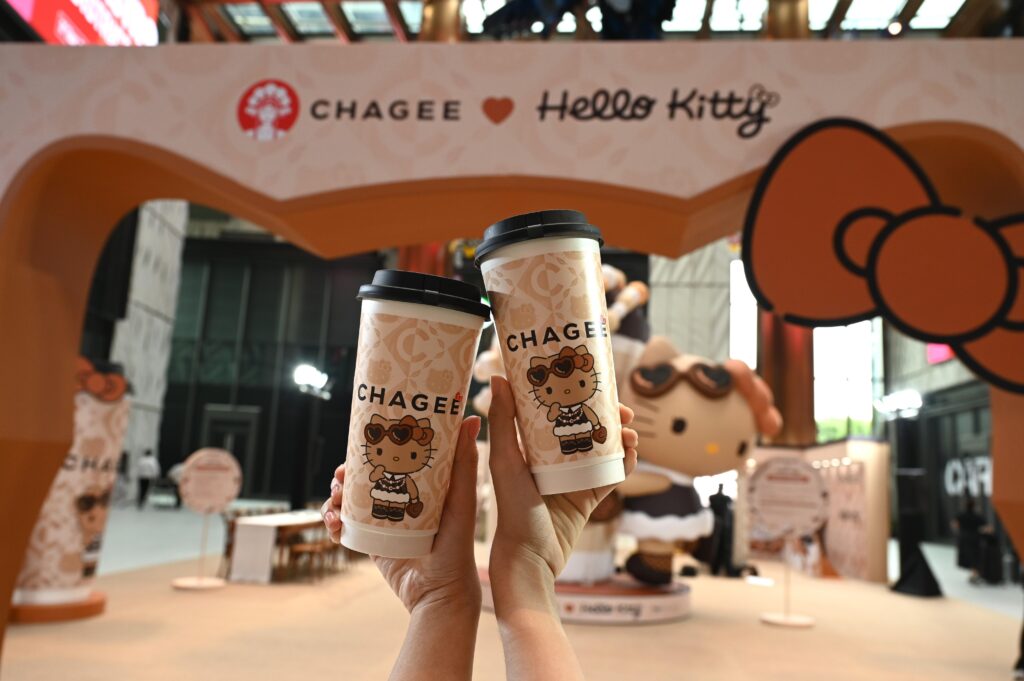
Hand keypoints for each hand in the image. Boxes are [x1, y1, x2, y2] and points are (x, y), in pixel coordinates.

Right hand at [321, 417, 482, 614]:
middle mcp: (397, 498)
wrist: (438, 592)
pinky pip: (343, 526)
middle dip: (346, 471)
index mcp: (419, 483)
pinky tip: (332, 523)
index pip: (391, 456)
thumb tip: (472, 418)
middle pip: (363, 475)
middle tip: (340, 474)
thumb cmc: (458, 544)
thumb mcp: (462, 499)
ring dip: (334, 495)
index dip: (373, 446)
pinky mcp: (369, 541)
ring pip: (348, 498)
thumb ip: (465, 462)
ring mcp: (381, 519)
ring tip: (334, 499)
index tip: (361, 439)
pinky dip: (332, 521)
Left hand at [488, 375, 637, 584]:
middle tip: (624, 410)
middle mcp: (553, 459)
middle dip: (608, 414)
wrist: (531, 559)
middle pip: (586, 426)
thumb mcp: (505, 461)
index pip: (557, 411)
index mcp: (531, 446)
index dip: (577, 395)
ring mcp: (573, 478)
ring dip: (621, 437)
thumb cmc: (512, 510)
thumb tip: (499, 376)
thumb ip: (502, 421)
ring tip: (630, 434)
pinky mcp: (589, 498)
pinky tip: (631, 455)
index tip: (593, 383)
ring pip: (603, 448)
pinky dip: (625, 464)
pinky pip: (612, 476)